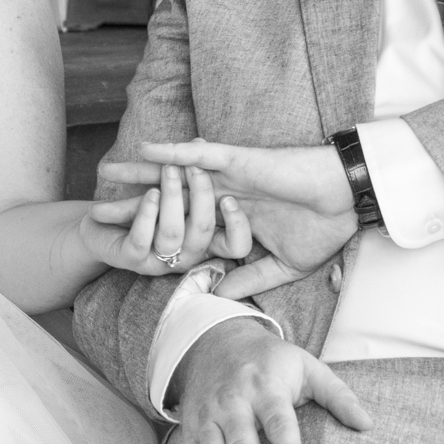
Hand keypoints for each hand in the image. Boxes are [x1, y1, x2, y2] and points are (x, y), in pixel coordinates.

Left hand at [81, 164, 252, 275]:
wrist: (98, 225)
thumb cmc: (140, 205)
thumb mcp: (171, 188)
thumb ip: (190, 172)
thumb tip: (200, 142)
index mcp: (203, 238)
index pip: (236, 244)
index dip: (238, 225)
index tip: (230, 198)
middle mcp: (184, 252)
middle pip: (203, 231)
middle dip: (202, 196)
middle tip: (196, 168)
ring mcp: (158, 258)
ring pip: (172, 232)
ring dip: (171, 198)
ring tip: (170, 171)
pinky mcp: (130, 257)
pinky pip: (140, 239)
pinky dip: (145, 213)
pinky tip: (150, 193)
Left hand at [102, 140, 357, 297]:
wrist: (346, 200)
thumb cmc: (323, 228)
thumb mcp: (283, 264)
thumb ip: (251, 277)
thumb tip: (220, 292)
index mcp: (231, 220)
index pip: (185, 227)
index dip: (157, 234)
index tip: (124, 246)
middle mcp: (223, 194)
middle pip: (168, 198)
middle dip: (133, 203)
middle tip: (96, 209)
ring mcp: (228, 176)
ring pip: (174, 173)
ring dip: (140, 173)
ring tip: (105, 170)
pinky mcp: (238, 162)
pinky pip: (198, 155)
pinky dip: (173, 153)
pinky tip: (146, 151)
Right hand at [167, 317, 370, 443]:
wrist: (217, 341)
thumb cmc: (271, 360)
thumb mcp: (306, 366)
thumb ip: (337, 395)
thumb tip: (367, 424)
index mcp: (265, 387)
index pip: (278, 420)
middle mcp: (233, 402)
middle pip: (239, 442)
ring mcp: (207, 415)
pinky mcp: (189, 426)